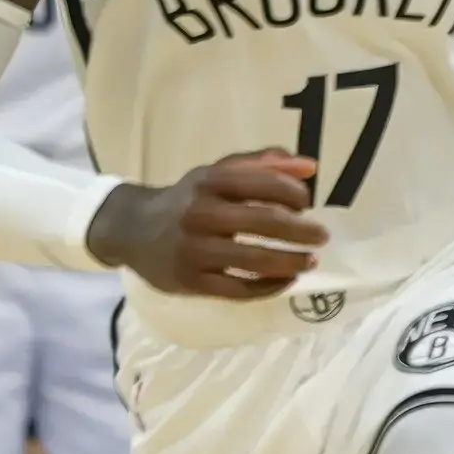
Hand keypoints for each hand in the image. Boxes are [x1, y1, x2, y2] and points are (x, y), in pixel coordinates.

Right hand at [84, 150, 326, 297]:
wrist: (132, 230)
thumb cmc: (187, 199)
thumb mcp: (217, 172)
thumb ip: (263, 165)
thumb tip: (310, 167)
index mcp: (210, 181)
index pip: (264, 183)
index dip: (294, 193)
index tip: (307, 203)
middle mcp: (200, 214)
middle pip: (265, 221)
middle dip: (302, 230)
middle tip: (321, 236)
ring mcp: (194, 250)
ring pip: (255, 259)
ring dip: (292, 261)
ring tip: (311, 260)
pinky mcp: (191, 282)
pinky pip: (239, 289)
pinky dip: (269, 286)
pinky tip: (286, 279)